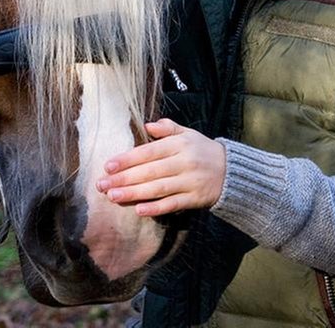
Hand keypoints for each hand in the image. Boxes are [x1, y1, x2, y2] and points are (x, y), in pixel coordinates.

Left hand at [95, 118, 225, 216]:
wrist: (232, 171)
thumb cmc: (202, 150)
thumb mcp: (187, 133)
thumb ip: (167, 128)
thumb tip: (147, 125)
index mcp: (179, 144)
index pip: (149, 151)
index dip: (127, 159)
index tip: (108, 166)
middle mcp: (183, 162)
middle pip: (149, 171)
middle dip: (124, 179)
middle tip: (102, 185)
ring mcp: (190, 181)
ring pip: (158, 188)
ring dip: (134, 193)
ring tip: (113, 197)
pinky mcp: (195, 198)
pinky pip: (173, 204)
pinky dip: (156, 208)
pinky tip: (139, 210)